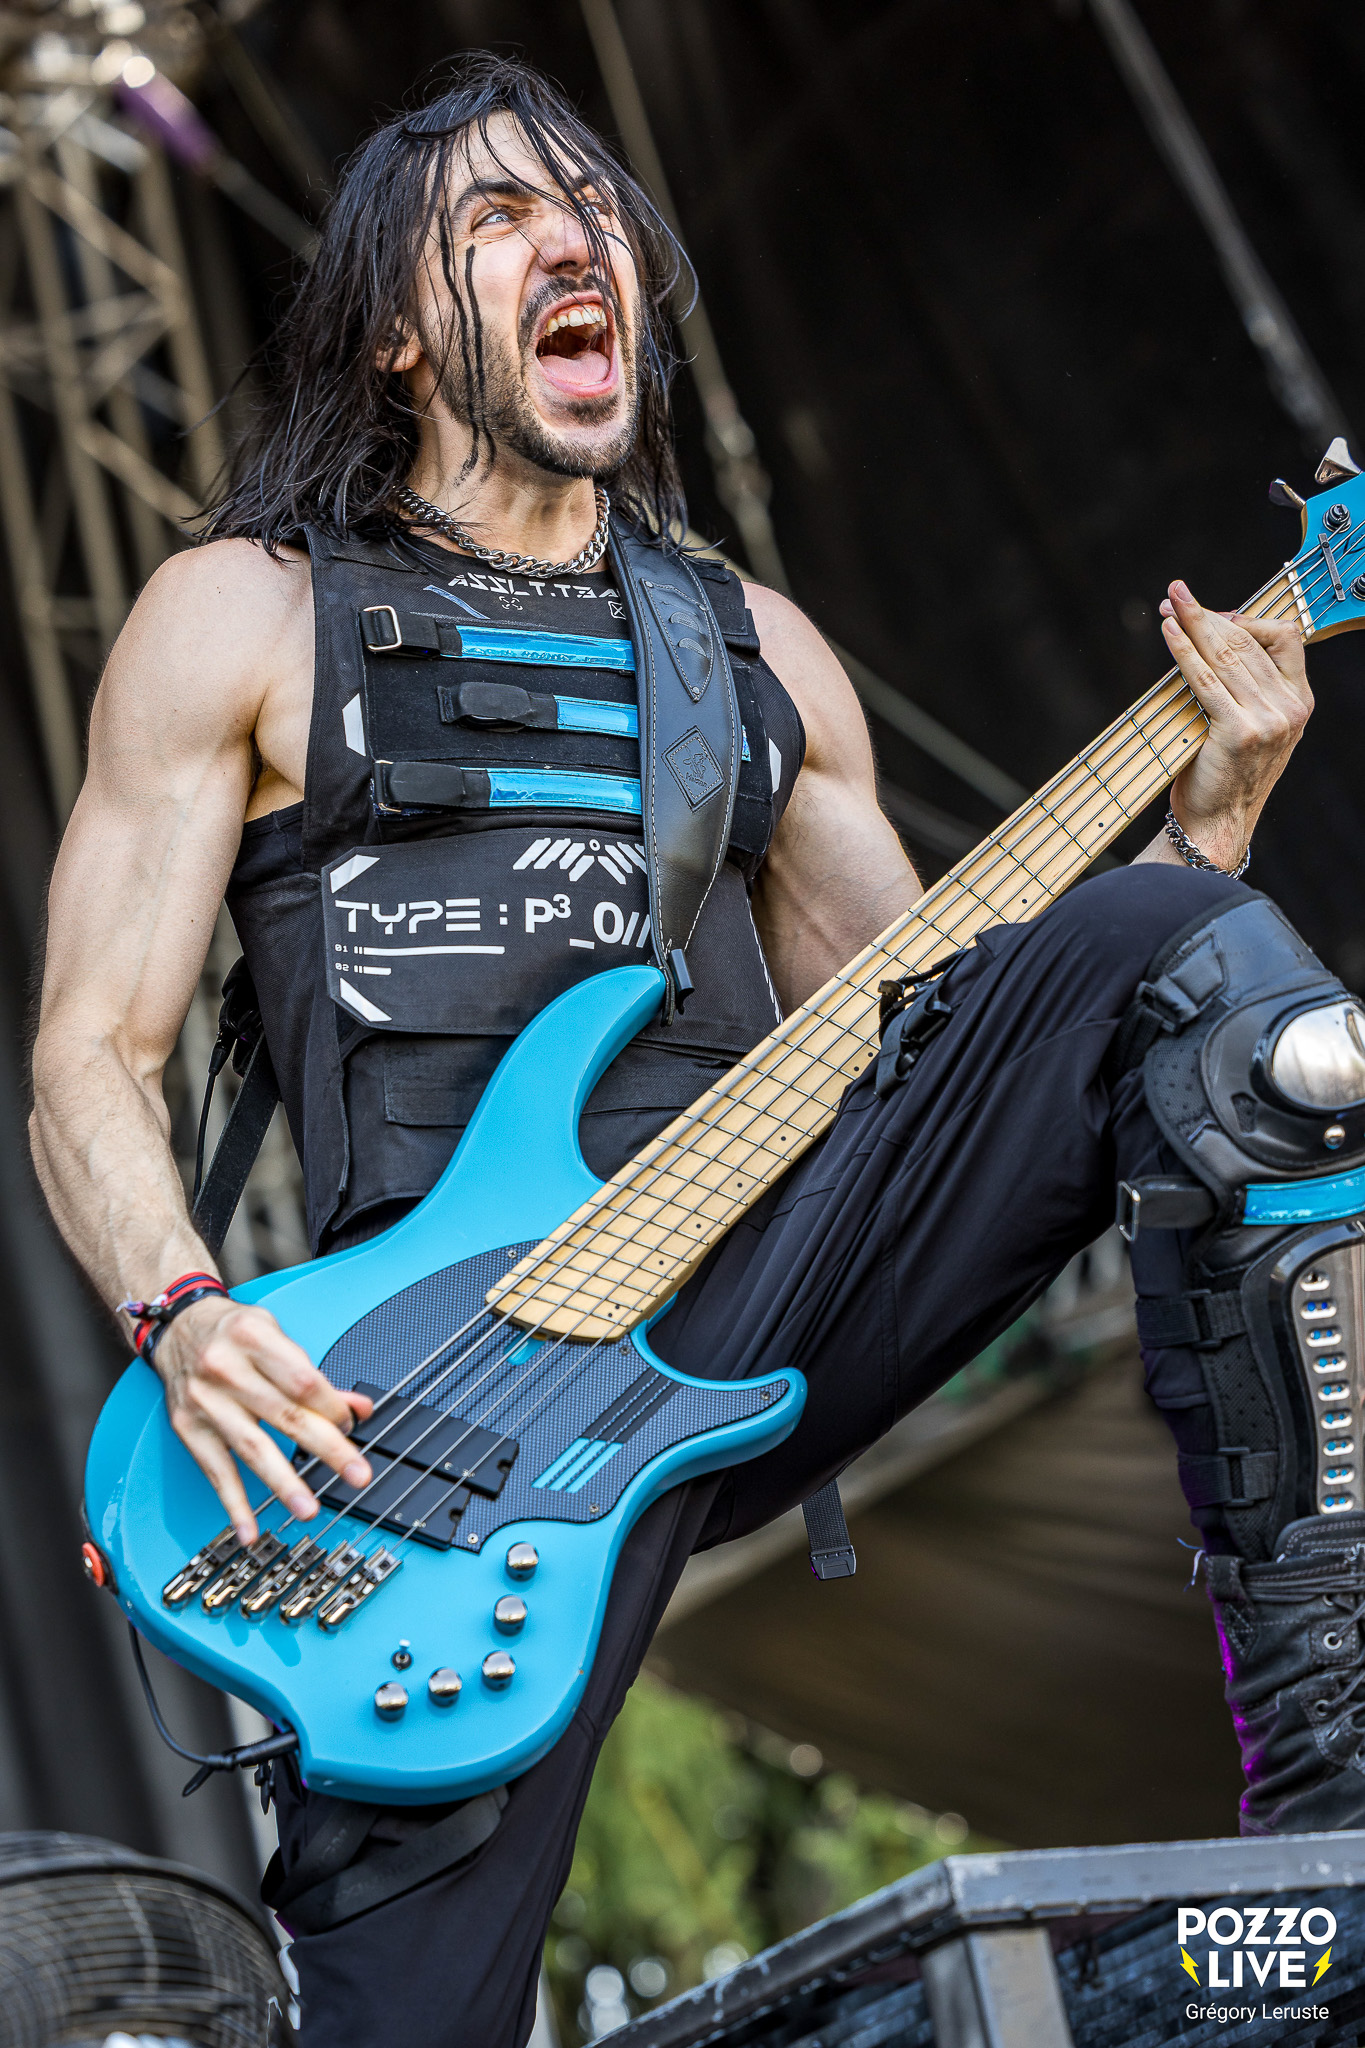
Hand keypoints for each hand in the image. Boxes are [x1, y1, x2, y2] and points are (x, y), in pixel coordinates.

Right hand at [153, 1297, 372, 1542]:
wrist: (179, 1329)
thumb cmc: (234, 1331)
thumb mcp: (277, 1335)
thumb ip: (317, 1376)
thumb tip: (360, 1409)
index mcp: (254, 1338)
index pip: (303, 1381)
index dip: (332, 1408)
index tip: (350, 1427)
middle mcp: (226, 1369)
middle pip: (286, 1416)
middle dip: (327, 1449)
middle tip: (356, 1474)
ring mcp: (205, 1402)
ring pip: (252, 1448)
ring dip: (284, 1483)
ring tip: (309, 1509)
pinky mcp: (188, 1429)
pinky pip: (214, 1471)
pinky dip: (233, 1503)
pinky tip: (249, 1529)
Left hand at [1160, 578, 1311, 868]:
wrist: (1218, 823)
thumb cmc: (1226, 774)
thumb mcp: (1253, 727)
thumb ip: (1247, 688)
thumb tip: (1214, 639)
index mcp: (1300, 702)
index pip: (1284, 638)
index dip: (1246, 617)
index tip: (1212, 611)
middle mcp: (1290, 708)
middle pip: (1248, 642)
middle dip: (1208, 614)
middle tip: (1177, 592)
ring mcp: (1268, 719)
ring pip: (1227, 655)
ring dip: (1194, 623)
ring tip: (1170, 603)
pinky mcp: (1238, 730)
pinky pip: (1205, 679)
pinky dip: (1184, 650)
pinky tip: (1170, 632)